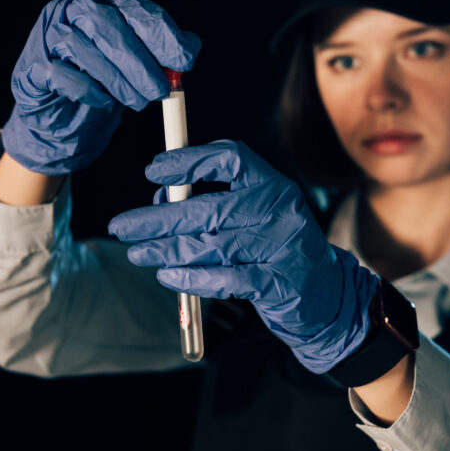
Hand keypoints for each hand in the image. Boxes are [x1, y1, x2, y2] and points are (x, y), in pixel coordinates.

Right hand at [1, 0, 200, 174]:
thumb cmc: (103, 76)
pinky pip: (62, 76)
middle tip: (161, 91)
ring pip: (85, 51)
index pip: (135, 7)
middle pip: (107, 26)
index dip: (162, 34)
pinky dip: (89, 91)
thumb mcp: (136, 58)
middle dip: (140, 62)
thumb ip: (160, 50)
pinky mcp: (33, 65)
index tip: (185, 60)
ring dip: (119, 82)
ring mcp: (48, 33)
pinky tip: (105, 102)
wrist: (59, 108)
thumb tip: (190, 48)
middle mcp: (72, 7)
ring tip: (139, 102)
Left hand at [107, 140, 378, 372]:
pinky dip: (191, 278)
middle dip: (158, 218)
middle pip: (210, 208)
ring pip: (212, 245)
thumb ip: (214, 203)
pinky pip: (226, 278)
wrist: (326, 293)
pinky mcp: (278, 282)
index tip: (153, 171)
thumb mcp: (256, 216)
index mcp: (273, 184)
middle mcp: (280, 210)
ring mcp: (282, 246)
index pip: (231, 158)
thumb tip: (158, 200)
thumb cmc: (276, 248)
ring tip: (138, 253)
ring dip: (166, 250)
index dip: (189, 160)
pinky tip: (167, 276)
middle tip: (123, 226)